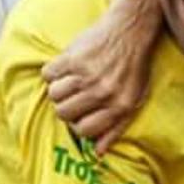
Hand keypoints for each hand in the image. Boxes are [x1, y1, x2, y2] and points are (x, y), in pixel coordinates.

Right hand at [42, 0, 161, 154]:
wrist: (130, 30)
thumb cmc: (133, 68)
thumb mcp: (134, 100)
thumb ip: (116, 128)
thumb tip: (97, 152)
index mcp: (119, 105)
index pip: (84, 131)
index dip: (79, 125)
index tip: (80, 116)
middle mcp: (102, 92)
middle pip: (64, 114)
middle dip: (66, 109)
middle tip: (73, 97)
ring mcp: (87, 74)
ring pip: (54, 96)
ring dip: (58, 90)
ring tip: (69, 82)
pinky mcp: (73, 57)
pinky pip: (48, 74)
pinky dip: (52, 72)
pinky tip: (64, 68)